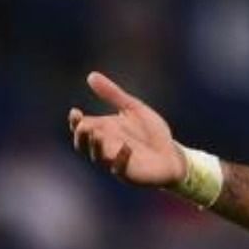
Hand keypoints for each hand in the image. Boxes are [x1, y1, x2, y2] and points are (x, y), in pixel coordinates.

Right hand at [68, 72, 185, 187]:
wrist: (173, 155)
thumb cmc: (151, 133)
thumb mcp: (133, 108)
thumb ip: (113, 94)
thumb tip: (91, 75)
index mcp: (104, 131)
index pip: (82, 127)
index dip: (75, 122)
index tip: (75, 112)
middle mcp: (105, 147)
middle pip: (84, 145)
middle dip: (81, 136)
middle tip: (82, 126)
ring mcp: (115, 161)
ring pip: (98, 157)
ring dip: (95, 147)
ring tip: (96, 134)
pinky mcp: (129, 173)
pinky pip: (121, 169)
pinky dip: (121, 159)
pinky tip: (126, 148)